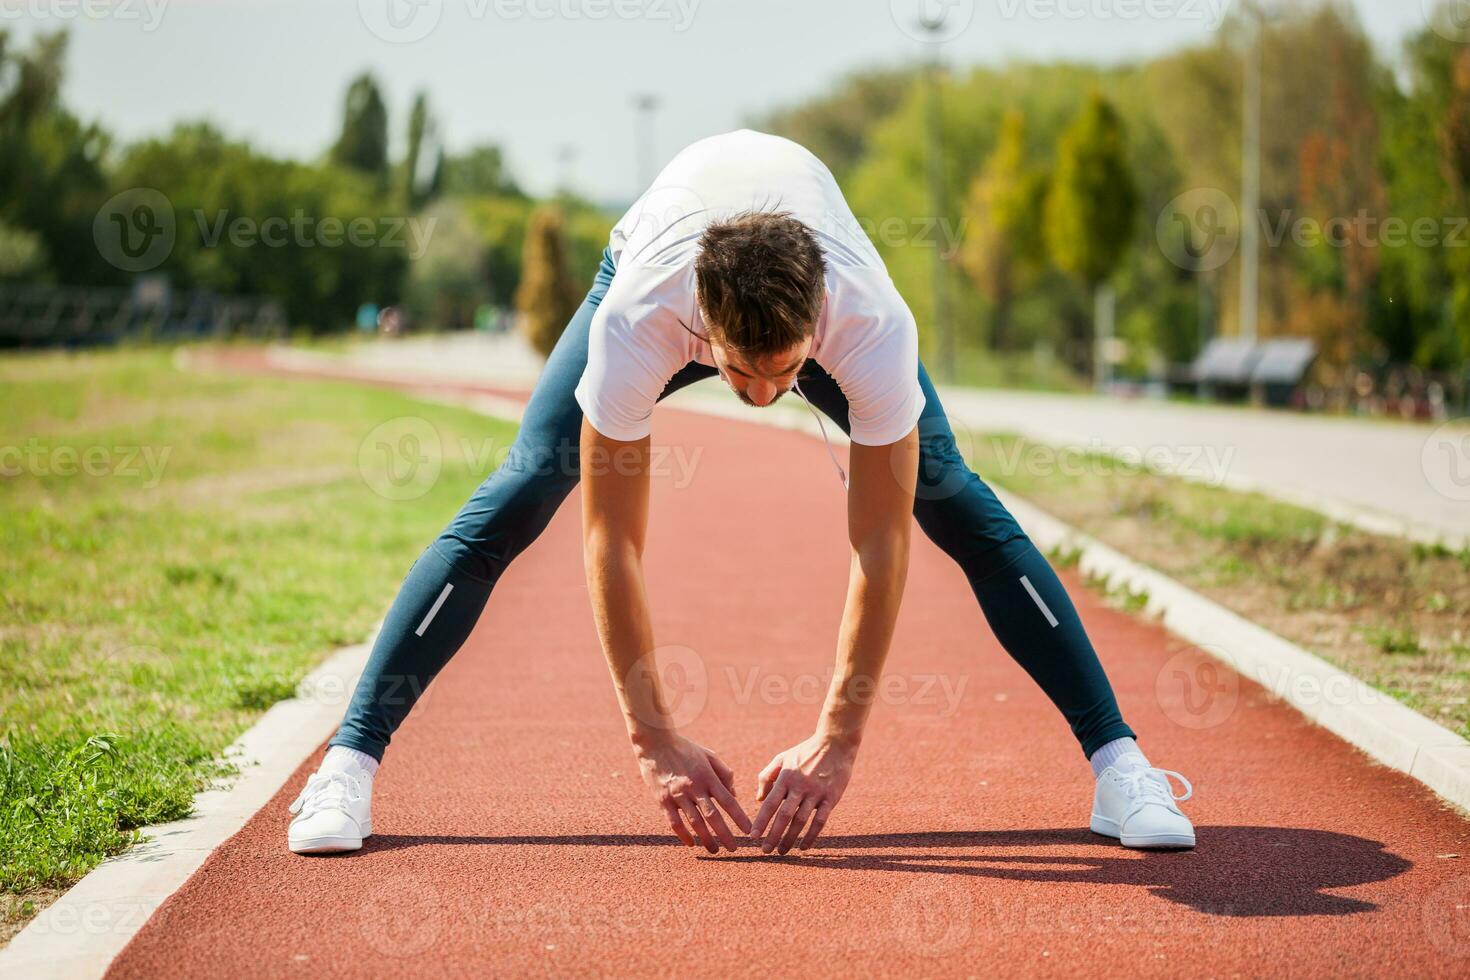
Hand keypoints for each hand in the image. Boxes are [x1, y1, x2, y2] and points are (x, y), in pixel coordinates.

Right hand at [632, 732, 751, 852]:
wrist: (654, 742)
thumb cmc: (685, 749)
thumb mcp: (709, 755)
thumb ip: (724, 774)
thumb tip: (734, 795)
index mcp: (707, 776)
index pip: (728, 800)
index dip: (739, 817)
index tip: (749, 831)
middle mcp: (693, 787)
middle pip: (712, 816)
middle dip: (725, 835)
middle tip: (734, 849)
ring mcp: (677, 794)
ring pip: (694, 823)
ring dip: (706, 839)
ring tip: (715, 850)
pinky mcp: (662, 800)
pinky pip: (674, 822)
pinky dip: (683, 835)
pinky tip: (691, 843)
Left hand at [752, 732, 855, 853]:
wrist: (835, 743)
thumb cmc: (805, 751)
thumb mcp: (783, 757)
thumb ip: (767, 776)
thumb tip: (759, 799)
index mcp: (786, 777)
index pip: (770, 803)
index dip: (761, 821)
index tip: (752, 836)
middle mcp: (800, 786)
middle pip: (784, 816)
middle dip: (773, 835)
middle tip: (765, 851)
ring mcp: (816, 793)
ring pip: (800, 821)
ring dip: (790, 839)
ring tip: (782, 852)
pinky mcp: (831, 798)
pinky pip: (820, 821)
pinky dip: (811, 836)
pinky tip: (804, 847)